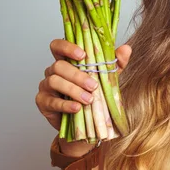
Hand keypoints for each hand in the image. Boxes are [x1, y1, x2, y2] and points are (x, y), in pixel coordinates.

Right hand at [35, 39, 131, 155]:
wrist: (88, 123)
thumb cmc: (94, 96)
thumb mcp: (107, 79)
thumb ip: (115, 64)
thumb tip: (126, 49)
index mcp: (66, 61)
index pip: (58, 46)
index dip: (67, 47)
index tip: (82, 55)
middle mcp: (53, 71)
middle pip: (58, 65)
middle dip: (77, 75)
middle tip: (93, 86)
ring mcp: (46, 86)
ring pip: (54, 81)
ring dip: (73, 90)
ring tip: (88, 99)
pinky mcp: (43, 102)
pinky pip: (51, 101)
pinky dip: (65, 105)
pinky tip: (77, 108)